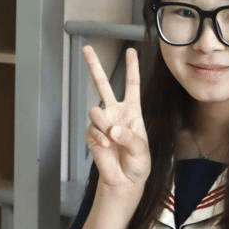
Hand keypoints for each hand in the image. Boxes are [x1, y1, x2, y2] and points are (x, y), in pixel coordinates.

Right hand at [83, 46, 149, 190]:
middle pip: (103, 84)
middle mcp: (115, 112)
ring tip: (113, 139)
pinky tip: (106, 146)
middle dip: (93, 66)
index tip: (131, 51)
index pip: (132, 85)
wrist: (124, 180)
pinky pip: (92, 129)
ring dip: (104, 125)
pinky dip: (99, 138)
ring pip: (95, 111)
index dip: (132, 68)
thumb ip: (129, 137)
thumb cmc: (138, 163)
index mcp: (132, 111)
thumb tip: (112, 128)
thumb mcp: (142, 150)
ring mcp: (102, 122)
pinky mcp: (92, 133)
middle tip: (86, 48)